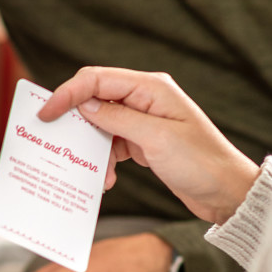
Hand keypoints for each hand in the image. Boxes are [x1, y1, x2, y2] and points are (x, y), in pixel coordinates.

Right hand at [41, 67, 260, 224]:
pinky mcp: (143, 141)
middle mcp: (145, 98)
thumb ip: (117, 118)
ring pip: (99, 125)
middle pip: (94, 99)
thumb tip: (83, 105)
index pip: (96, 80)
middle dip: (75, 122)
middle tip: (55, 143)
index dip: (67, 94)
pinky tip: (108, 178)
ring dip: (91, 149)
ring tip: (95, 172)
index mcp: (151, 88)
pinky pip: (111, 144)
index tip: (45, 115)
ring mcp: (143, 120)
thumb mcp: (155, 139)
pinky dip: (104, 161)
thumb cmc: (200, 162)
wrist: (226, 191)